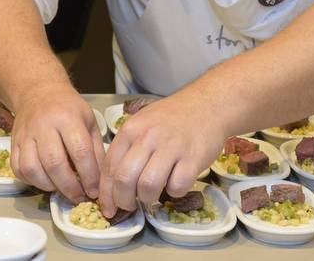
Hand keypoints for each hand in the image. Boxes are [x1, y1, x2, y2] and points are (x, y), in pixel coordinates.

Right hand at [8, 85, 104, 202]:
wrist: (38, 92)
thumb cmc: (68, 109)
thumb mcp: (89, 121)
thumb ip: (95, 150)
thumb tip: (101, 181)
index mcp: (68, 118)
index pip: (80, 151)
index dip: (89, 176)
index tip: (95, 191)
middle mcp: (44, 125)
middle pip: (54, 162)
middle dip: (69, 186)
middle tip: (79, 197)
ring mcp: (25, 135)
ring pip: (32, 168)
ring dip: (48, 186)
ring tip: (61, 189)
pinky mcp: (12, 143)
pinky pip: (18, 169)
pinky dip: (31, 181)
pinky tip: (45, 181)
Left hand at [97, 95, 223, 217]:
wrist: (207, 104)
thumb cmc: (172, 118)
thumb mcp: (142, 124)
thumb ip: (127, 149)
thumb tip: (112, 185)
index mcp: (131, 129)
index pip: (109, 167)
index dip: (106, 193)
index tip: (108, 209)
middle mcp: (148, 137)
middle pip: (125, 179)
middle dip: (124, 201)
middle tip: (130, 205)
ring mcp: (171, 147)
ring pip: (148, 186)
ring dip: (148, 198)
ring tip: (153, 194)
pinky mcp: (193, 158)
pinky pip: (176, 187)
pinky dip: (174, 192)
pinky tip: (176, 182)